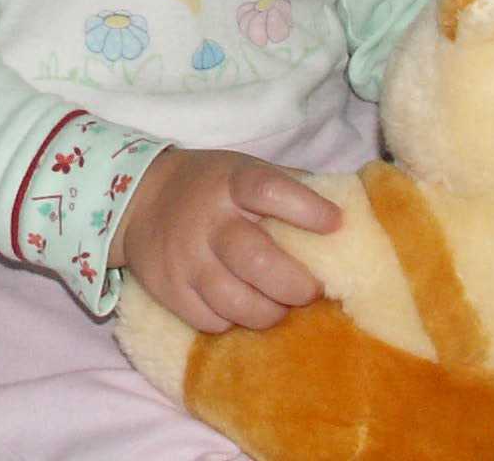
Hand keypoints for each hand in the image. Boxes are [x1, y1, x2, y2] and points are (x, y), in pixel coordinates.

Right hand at [111, 147, 341, 332]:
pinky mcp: (170, 290)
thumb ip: (290, 189)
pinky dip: (235, 321)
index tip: (335, 224)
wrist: (140, 200)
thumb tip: (353, 214)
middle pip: (255, 259)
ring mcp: (186, 258)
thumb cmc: (213, 188)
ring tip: (280, 304)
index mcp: (232, 182)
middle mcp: (207, 220)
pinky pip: (212, 321)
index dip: (305, 209)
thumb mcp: (245, 172)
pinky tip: (243, 306)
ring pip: (236, 302)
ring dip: (270, 311)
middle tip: (311, 289)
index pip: (268, 190)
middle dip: (295, 284)